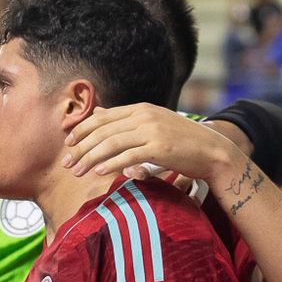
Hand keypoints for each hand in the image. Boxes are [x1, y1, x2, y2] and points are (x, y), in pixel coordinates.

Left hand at [62, 104, 239, 182]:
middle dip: (81, 148)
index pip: (102, 118)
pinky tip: (100, 172)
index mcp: (140, 108)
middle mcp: (144, 116)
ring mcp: (153, 131)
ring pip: (111, 144)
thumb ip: (125, 119)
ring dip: (91, 159)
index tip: (69, 145)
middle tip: (67, 163)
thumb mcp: (152, 124)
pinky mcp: (161, 148)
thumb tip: (99, 112)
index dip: (82, 131)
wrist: (213, 151)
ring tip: (78, 172)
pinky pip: (129, 156)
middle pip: (102, 131)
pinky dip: (112, 164)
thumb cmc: (180, 141)